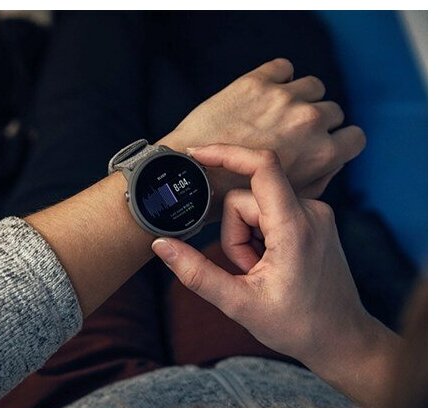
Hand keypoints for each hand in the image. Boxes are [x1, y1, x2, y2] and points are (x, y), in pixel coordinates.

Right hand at [152, 144, 398, 407]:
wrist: (342, 338)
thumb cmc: (298, 325)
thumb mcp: (239, 304)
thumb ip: (196, 273)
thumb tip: (161, 245)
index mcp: (294, 227)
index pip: (262, 166)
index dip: (226, 153)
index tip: (196, 154)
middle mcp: (311, 211)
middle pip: (246, 199)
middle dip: (234, 234)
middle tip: (247, 271)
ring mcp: (315, 214)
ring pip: (256, 207)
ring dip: (246, 239)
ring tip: (260, 272)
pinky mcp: (313, 220)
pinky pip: (271, 213)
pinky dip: (259, 236)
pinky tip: (270, 264)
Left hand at [158, 58, 365, 203]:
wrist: (190, 177)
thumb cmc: (234, 196)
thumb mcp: (287, 200)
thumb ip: (317, 180)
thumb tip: (332, 162)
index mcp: (322, 154)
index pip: (355, 137)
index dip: (338, 140)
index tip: (323, 142)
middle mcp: (309, 122)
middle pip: (331, 111)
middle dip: (315, 122)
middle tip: (289, 133)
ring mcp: (284, 98)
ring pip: (311, 87)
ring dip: (298, 98)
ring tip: (274, 114)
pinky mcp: (257, 82)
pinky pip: (283, 68)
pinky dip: (277, 78)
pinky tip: (261, 96)